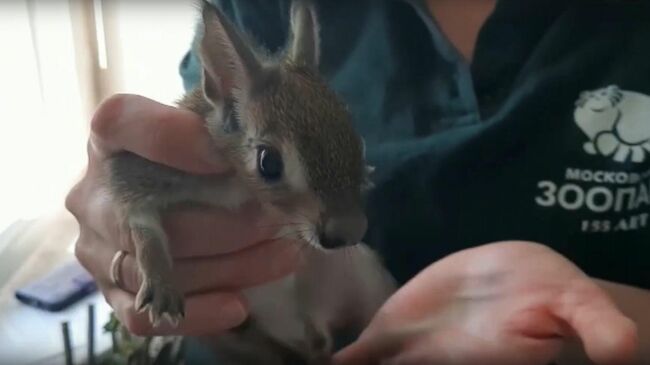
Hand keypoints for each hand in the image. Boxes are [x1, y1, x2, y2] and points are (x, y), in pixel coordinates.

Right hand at [65, 94, 299, 336]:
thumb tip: (252, 158)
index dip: (175, 139)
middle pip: (157, 215)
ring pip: (161, 268)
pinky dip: (196, 311)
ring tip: (283, 254)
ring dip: (231, 265)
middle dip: (229, 222)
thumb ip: (219, 127)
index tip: (226, 155)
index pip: (123, 121)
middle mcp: (92, 193)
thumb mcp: (205, 130)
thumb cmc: (194, 159)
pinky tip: (238, 304)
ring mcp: (96, 247)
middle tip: (276, 219)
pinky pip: (141, 315)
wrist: (171, 197)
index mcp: (110, 138)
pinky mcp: (110, 288)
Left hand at [334, 241, 637, 364]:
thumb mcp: (577, 303)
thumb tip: (625, 347)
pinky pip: (360, 353)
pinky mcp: (390, 333)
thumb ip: (595, 325)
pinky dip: (339, 361)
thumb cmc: (549, 291)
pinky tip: (315, 363)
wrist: (517, 275)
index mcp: (483, 363)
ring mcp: (410, 356)